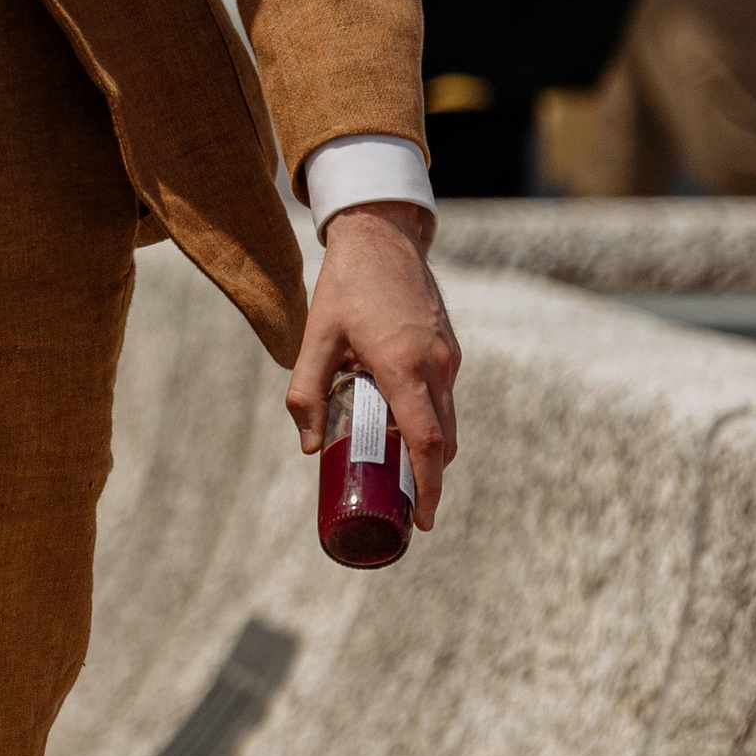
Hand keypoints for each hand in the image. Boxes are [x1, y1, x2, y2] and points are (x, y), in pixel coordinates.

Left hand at [285, 203, 460, 529]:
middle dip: (430, 479)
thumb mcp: (315, 337)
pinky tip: (398, 425)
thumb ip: (306, 392)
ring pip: (447, 420)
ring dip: (429, 450)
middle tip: (406, 508)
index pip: (427, 442)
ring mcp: (448, 356)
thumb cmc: (345, 285)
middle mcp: (435, 364)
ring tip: (399, 472)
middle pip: (444, 440)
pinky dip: (429, 420)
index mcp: (403, 365)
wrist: (383, 235)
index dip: (429, 486)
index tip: (424, 519)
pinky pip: (444, 397)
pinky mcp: (450, 348)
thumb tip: (309, 446)